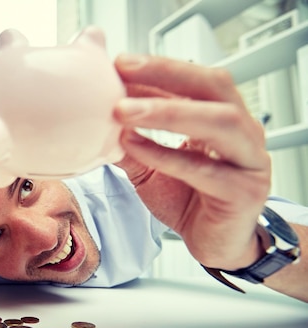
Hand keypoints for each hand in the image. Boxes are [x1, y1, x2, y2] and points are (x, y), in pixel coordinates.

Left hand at [113, 54, 270, 270]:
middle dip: (167, 74)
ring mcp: (249, 161)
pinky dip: (165, 154)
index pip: (196, 81)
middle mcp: (243, 133)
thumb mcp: (151, 168)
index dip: (159, 70)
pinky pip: (203, 169)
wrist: (215, 245)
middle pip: (214, 87)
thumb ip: (131, 143)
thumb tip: (95, 120)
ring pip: (217, 122)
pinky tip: (134, 146)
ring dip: (167, 112)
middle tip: (124, 70)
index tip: (120, 64)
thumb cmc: (189, 201)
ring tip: (123, 111)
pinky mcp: (243, 192)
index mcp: (224, 119)